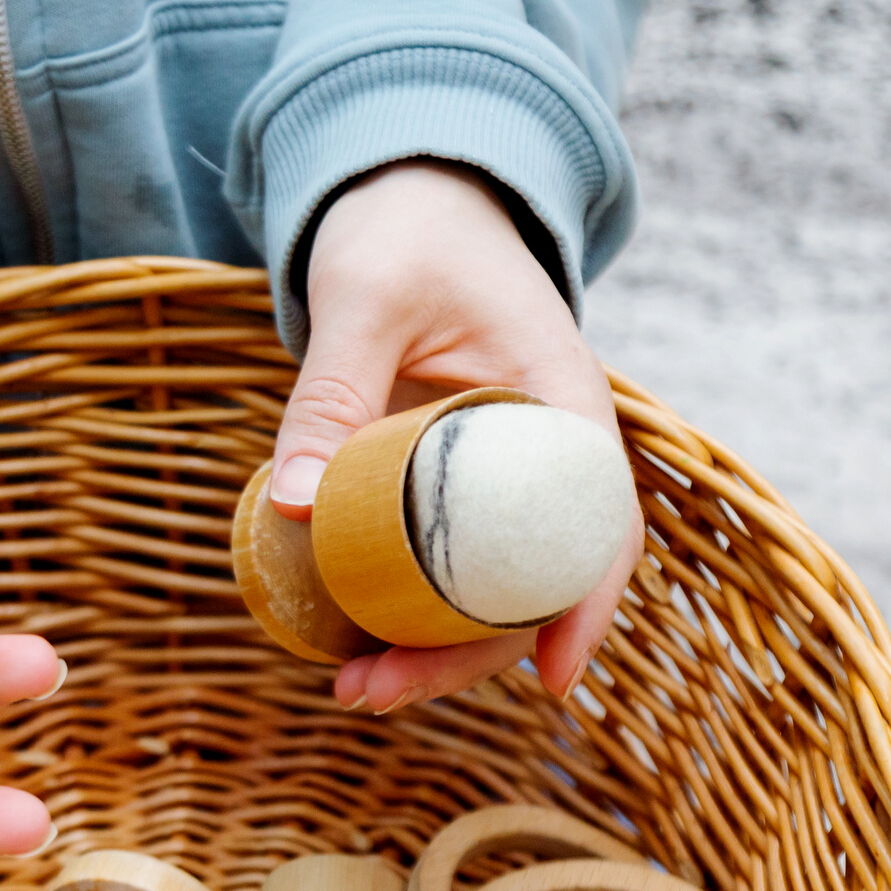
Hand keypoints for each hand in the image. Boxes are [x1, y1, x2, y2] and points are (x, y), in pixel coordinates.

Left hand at [268, 160, 637, 714]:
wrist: (409, 196)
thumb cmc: (404, 230)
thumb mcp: (362, 300)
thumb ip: (332, 395)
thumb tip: (291, 507)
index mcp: (561, 399)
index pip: (599, 522)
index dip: (585, 607)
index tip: (553, 680)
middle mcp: (548, 450)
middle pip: (539, 581)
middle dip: (469, 656)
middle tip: (375, 694)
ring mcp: (503, 476)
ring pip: (492, 588)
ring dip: (434, 650)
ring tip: (353, 692)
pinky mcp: (456, 487)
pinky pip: (448, 566)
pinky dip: (410, 612)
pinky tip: (350, 646)